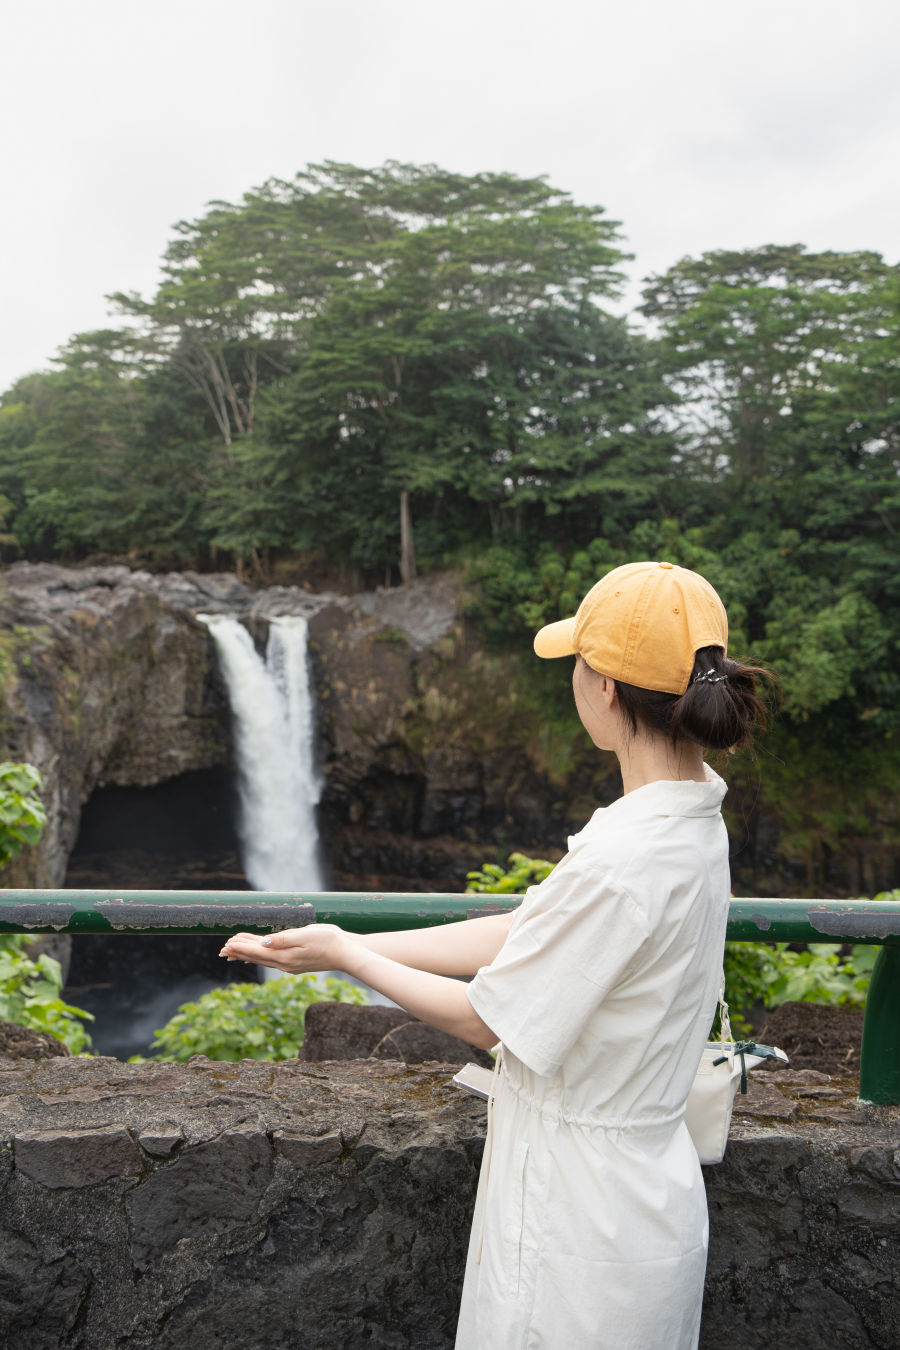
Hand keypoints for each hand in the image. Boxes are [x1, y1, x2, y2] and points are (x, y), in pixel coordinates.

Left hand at [219, 924, 351, 975]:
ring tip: (233, 953)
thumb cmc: (328, 941)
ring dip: (248, 955)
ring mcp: (290, 965)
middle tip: (223, 949)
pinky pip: (272, 960)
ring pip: (263, 959)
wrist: (346, 953)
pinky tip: (259, 955)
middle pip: (257, 957)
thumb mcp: (305, 935)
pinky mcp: (295, 963)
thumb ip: (284, 939)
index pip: (258, 951)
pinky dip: (261, 956)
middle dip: (240, 951)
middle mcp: (285, 963)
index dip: (242, 946)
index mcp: (285, 956)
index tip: (227, 942)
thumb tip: (264, 942)